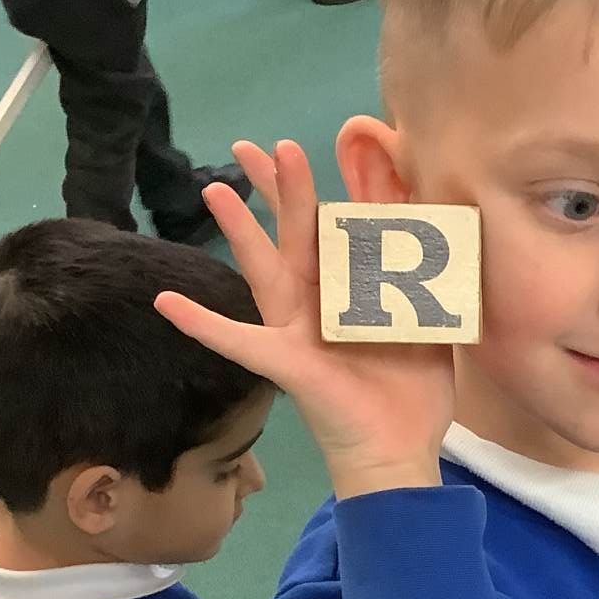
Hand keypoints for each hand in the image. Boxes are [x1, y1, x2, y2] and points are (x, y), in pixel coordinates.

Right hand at [154, 140, 457, 499]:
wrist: (401, 453)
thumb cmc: (410, 392)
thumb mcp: (428, 322)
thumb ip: (424, 276)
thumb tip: (432, 225)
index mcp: (350, 293)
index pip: (336, 231)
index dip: (329, 191)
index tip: (318, 150)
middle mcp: (317, 305)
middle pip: (294, 235)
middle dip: (279, 188)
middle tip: (257, 145)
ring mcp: (297, 332)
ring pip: (264, 271)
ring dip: (240, 231)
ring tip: (217, 189)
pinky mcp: (288, 363)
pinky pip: (239, 342)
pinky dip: (203, 324)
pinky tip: (167, 303)